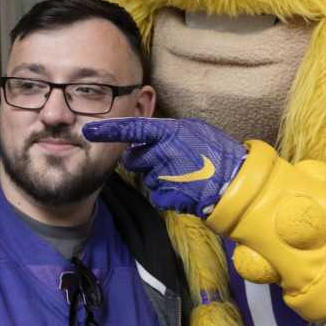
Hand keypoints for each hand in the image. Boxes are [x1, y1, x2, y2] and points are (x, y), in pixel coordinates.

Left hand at [80, 117, 245, 216]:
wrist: (236, 184)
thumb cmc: (219, 153)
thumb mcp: (194, 131)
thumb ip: (169, 133)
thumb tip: (151, 137)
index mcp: (171, 132)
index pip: (134, 128)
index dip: (109, 130)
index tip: (88, 130)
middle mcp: (164, 152)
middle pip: (135, 158)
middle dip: (143, 161)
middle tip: (168, 161)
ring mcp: (165, 176)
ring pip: (148, 177)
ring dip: (160, 178)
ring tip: (185, 175)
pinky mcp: (167, 196)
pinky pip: (157, 194)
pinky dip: (168, 194)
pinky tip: (185, 189)